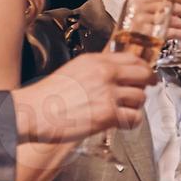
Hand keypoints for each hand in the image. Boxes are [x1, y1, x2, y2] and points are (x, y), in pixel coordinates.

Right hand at [12, 51, 150, 142]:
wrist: (33, 112)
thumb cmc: (48, 95)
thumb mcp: (74, 70)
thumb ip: (96, 69)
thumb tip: (116, 73)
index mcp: (96, 61)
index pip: (132, 58)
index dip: (144, 68)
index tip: (146, 74)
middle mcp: (104, 73)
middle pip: (143, 75)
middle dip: (147, 84)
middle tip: (144, 90)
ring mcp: (107, 94)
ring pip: (140, 97)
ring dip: (135, 105)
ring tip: (124, 110)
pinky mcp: (108, 114)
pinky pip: (134, 117)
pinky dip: (132, 121)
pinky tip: (122, 122)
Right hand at [128, 0, 180, 42]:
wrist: (117, 51)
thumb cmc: (131, 34)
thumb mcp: (140, 17)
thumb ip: (155, 10)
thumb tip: (179, 8)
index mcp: (139, 1)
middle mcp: (139, 9)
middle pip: (168, 5)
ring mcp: (141, 22)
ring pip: (170, 19)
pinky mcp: (145, 35)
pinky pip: (168, 32)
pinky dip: (179, 33)